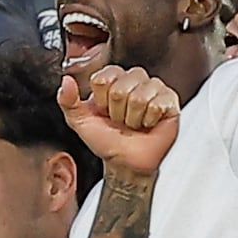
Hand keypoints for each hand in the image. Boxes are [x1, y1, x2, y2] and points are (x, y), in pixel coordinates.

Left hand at [63, 57, 182, 177]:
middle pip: (121, 87)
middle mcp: (134, 80)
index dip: (101, 99)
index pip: (104, 77)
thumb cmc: (106, 140)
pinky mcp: (170, 101)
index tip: (103, 111)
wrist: (125, 161)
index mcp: (113, 79)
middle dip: (116, 111)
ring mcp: (154, 88)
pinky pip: (157, 104)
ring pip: (139, 97)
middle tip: (120, 120)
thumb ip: (68, 101)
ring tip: (133, 123)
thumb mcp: (79, 121)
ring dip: (132, 117)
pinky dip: (148, 120)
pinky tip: (148, 124)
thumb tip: (66, 81)